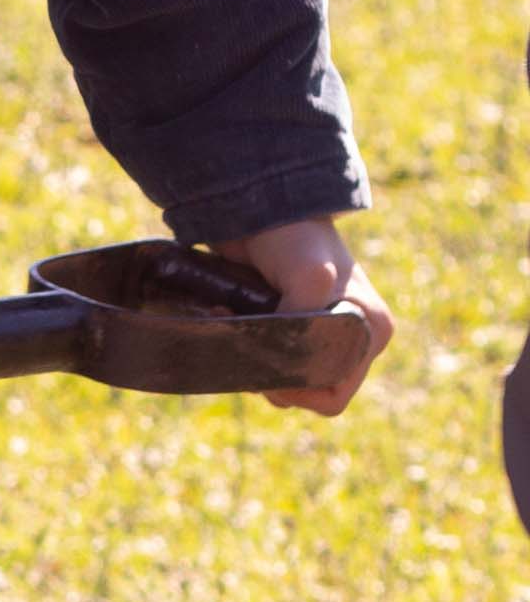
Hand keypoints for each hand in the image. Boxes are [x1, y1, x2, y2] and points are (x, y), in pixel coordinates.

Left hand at [213, 216, 389, 415]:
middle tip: (247, 338)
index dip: (296, 390)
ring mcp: (323, 335)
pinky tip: (230, 317)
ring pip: (283, 382)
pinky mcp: (293, 328)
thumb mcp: (312, 274)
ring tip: (237, 321)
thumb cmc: (295, 236)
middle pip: (306, 393)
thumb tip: (283, 351)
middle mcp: (354, 339)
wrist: (262, 206)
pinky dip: (245, 349)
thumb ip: (305, 314)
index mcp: (372, 332)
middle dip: (272, 375)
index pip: (332, 396)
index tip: (268, 358)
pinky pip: (268, 361)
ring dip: (253, 361)